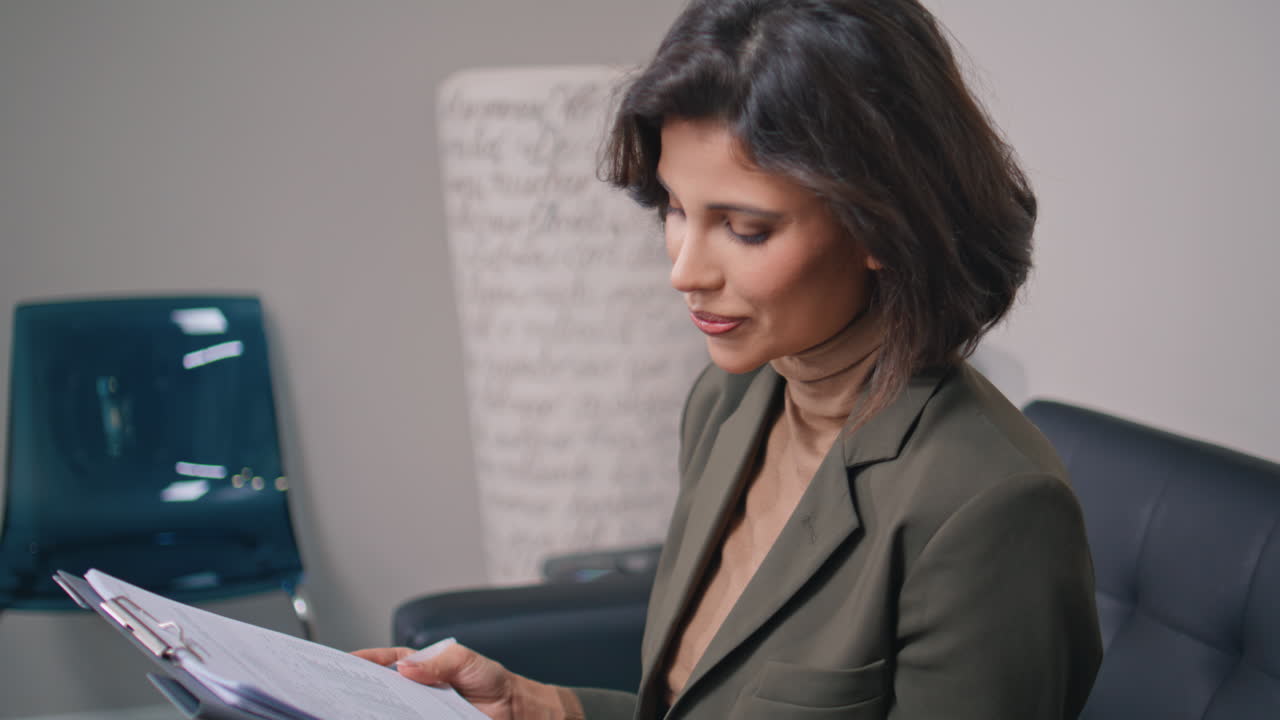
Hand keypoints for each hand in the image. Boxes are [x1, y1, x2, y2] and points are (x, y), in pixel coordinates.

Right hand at [353, 643, 577, 719]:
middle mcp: (415, 689)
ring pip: (390, 711)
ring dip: (376, 711)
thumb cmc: (490, 680)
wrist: (513, 709)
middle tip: (344, 692)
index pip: (386, 661)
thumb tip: (405, 668)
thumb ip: (437, 663)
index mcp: (420, 665)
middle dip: (363, 689)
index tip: (346, 663)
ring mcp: (420, 710)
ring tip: (358, 711)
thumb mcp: (465, 661)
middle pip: (382, 689)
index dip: (365, 661)